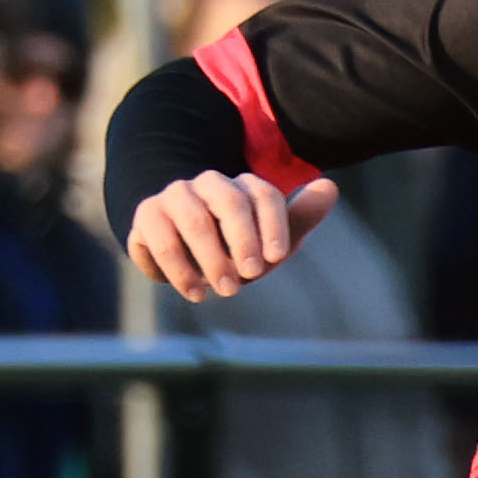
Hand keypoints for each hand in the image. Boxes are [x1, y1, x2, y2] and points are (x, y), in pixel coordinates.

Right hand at [124, 169, 338, 301]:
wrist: (182, 252)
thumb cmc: (235, 247)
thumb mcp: (270, 238)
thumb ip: (300, 216)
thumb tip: (330, 188)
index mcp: (243, 186)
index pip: (263, 194)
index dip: (273, 224)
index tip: (277, 257)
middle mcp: (209, 184)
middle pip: (229, 201)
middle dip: (243, 241)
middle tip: (252, 277)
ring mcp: (176, 196)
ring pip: (193, 219)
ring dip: (212, 258)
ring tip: (226, 290)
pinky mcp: (147, 216)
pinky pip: (162, 239)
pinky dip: (180, 270)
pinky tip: (196, 293)